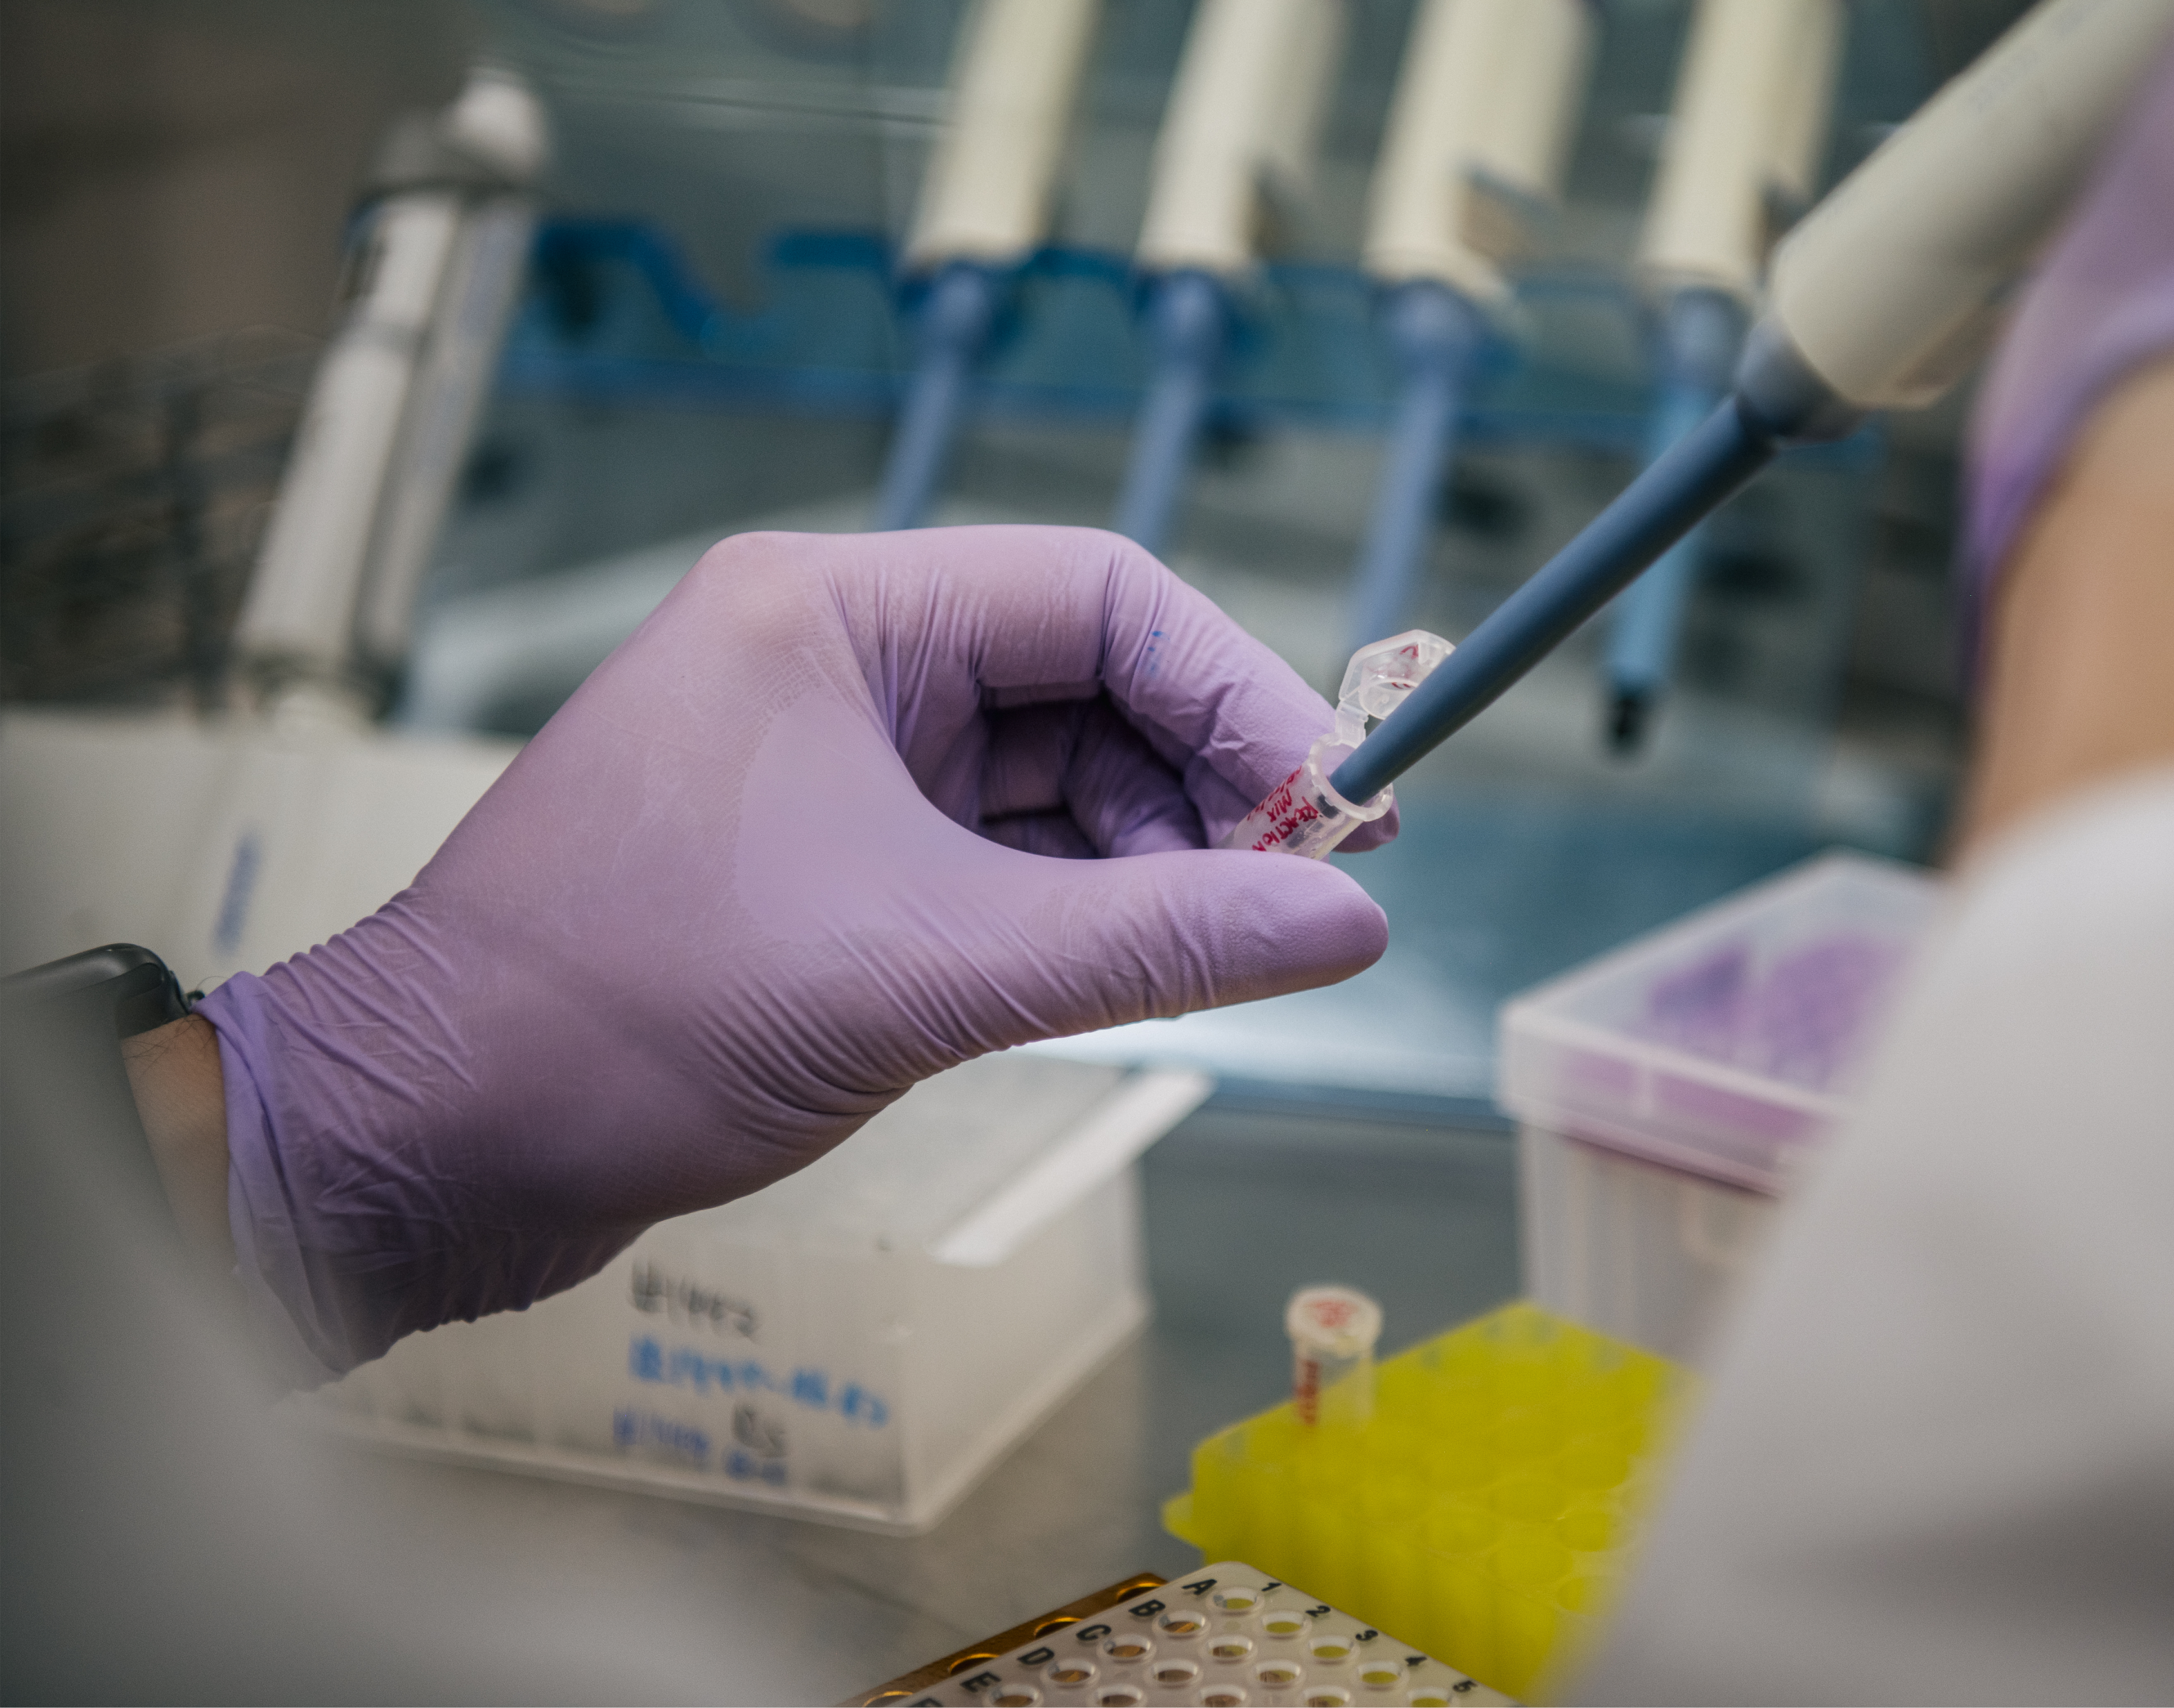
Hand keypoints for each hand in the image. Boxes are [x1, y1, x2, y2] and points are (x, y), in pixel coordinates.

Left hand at [197, 526, 1392, 1376]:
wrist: (425, 1143)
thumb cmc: (632, 1018)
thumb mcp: (933, 969)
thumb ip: (1157, 938)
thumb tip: (1349, 924)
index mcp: (834, 613)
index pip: (1100, 598)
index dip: (1240, 695)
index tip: (1339, 807)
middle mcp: (827, 660)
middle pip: (1080, 683)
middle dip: (1201, 787)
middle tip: (1302, 899)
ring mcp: (815, 760)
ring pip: (1040, 778)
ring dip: (1141, 857)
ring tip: (1217, 953)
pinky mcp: (810, 859)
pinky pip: (985, 852)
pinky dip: (1066, 906)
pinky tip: (1123, 970)